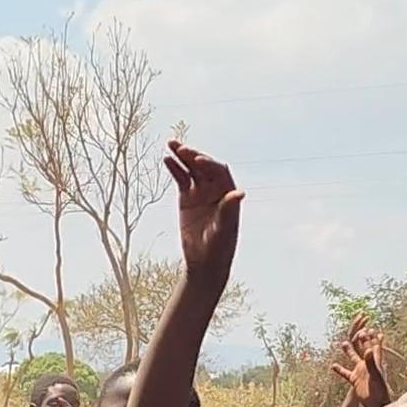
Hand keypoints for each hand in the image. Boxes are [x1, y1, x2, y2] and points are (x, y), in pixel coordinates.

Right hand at [164, 141, 242, 289]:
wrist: (204, 263)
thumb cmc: (218, 249)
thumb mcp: (224, 231)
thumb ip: (229, 211)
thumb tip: (240, 193)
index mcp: (228, 194)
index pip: (219, 172)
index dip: (209, 164)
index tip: (197, 160)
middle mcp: (216, 189)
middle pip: (204, 166)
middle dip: (194, 156)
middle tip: (181, 149)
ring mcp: (201, 192)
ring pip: (191, 169)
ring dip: (182, 156)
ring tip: (171, 144)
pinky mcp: (187, 198)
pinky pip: (181, 179)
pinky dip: (174, 169)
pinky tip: (167, 160)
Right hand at [332, 315, 389, 406]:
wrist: (377, 404)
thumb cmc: (379, 390)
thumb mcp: (375, 375)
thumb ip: (371, 362)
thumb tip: (368, 349)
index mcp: (375, 362)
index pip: (372, 346)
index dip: (370, 338)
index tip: (366, 328)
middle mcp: (367, 365)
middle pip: (363, 349)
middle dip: (360, 340)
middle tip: (356, 331)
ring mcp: (361, 372)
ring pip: (354, 358)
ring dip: (349, 351)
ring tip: (343, 343)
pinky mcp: (355, 379)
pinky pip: (346, 373)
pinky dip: (340, 369)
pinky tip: (333, 365)